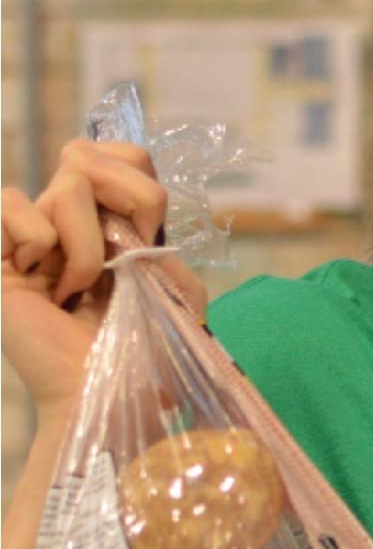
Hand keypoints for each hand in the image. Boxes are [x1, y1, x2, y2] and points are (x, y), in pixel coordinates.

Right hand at [1, 141, 206, 424]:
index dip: (139, 178)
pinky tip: (48, 285)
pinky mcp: (2, 258)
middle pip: (88, 154)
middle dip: (124, 199)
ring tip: (81, 288)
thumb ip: (159, 237)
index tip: (150, 231)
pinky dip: (40, 240)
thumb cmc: (150, 353)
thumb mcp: (179, 290)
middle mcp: (75, 222)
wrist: (112, 395)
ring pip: (65, 184)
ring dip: (88, 243)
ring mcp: (35, 237)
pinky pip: (12, 204)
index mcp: (118, 224)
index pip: (124, 155)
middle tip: (121, 259)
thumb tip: (121, 211)